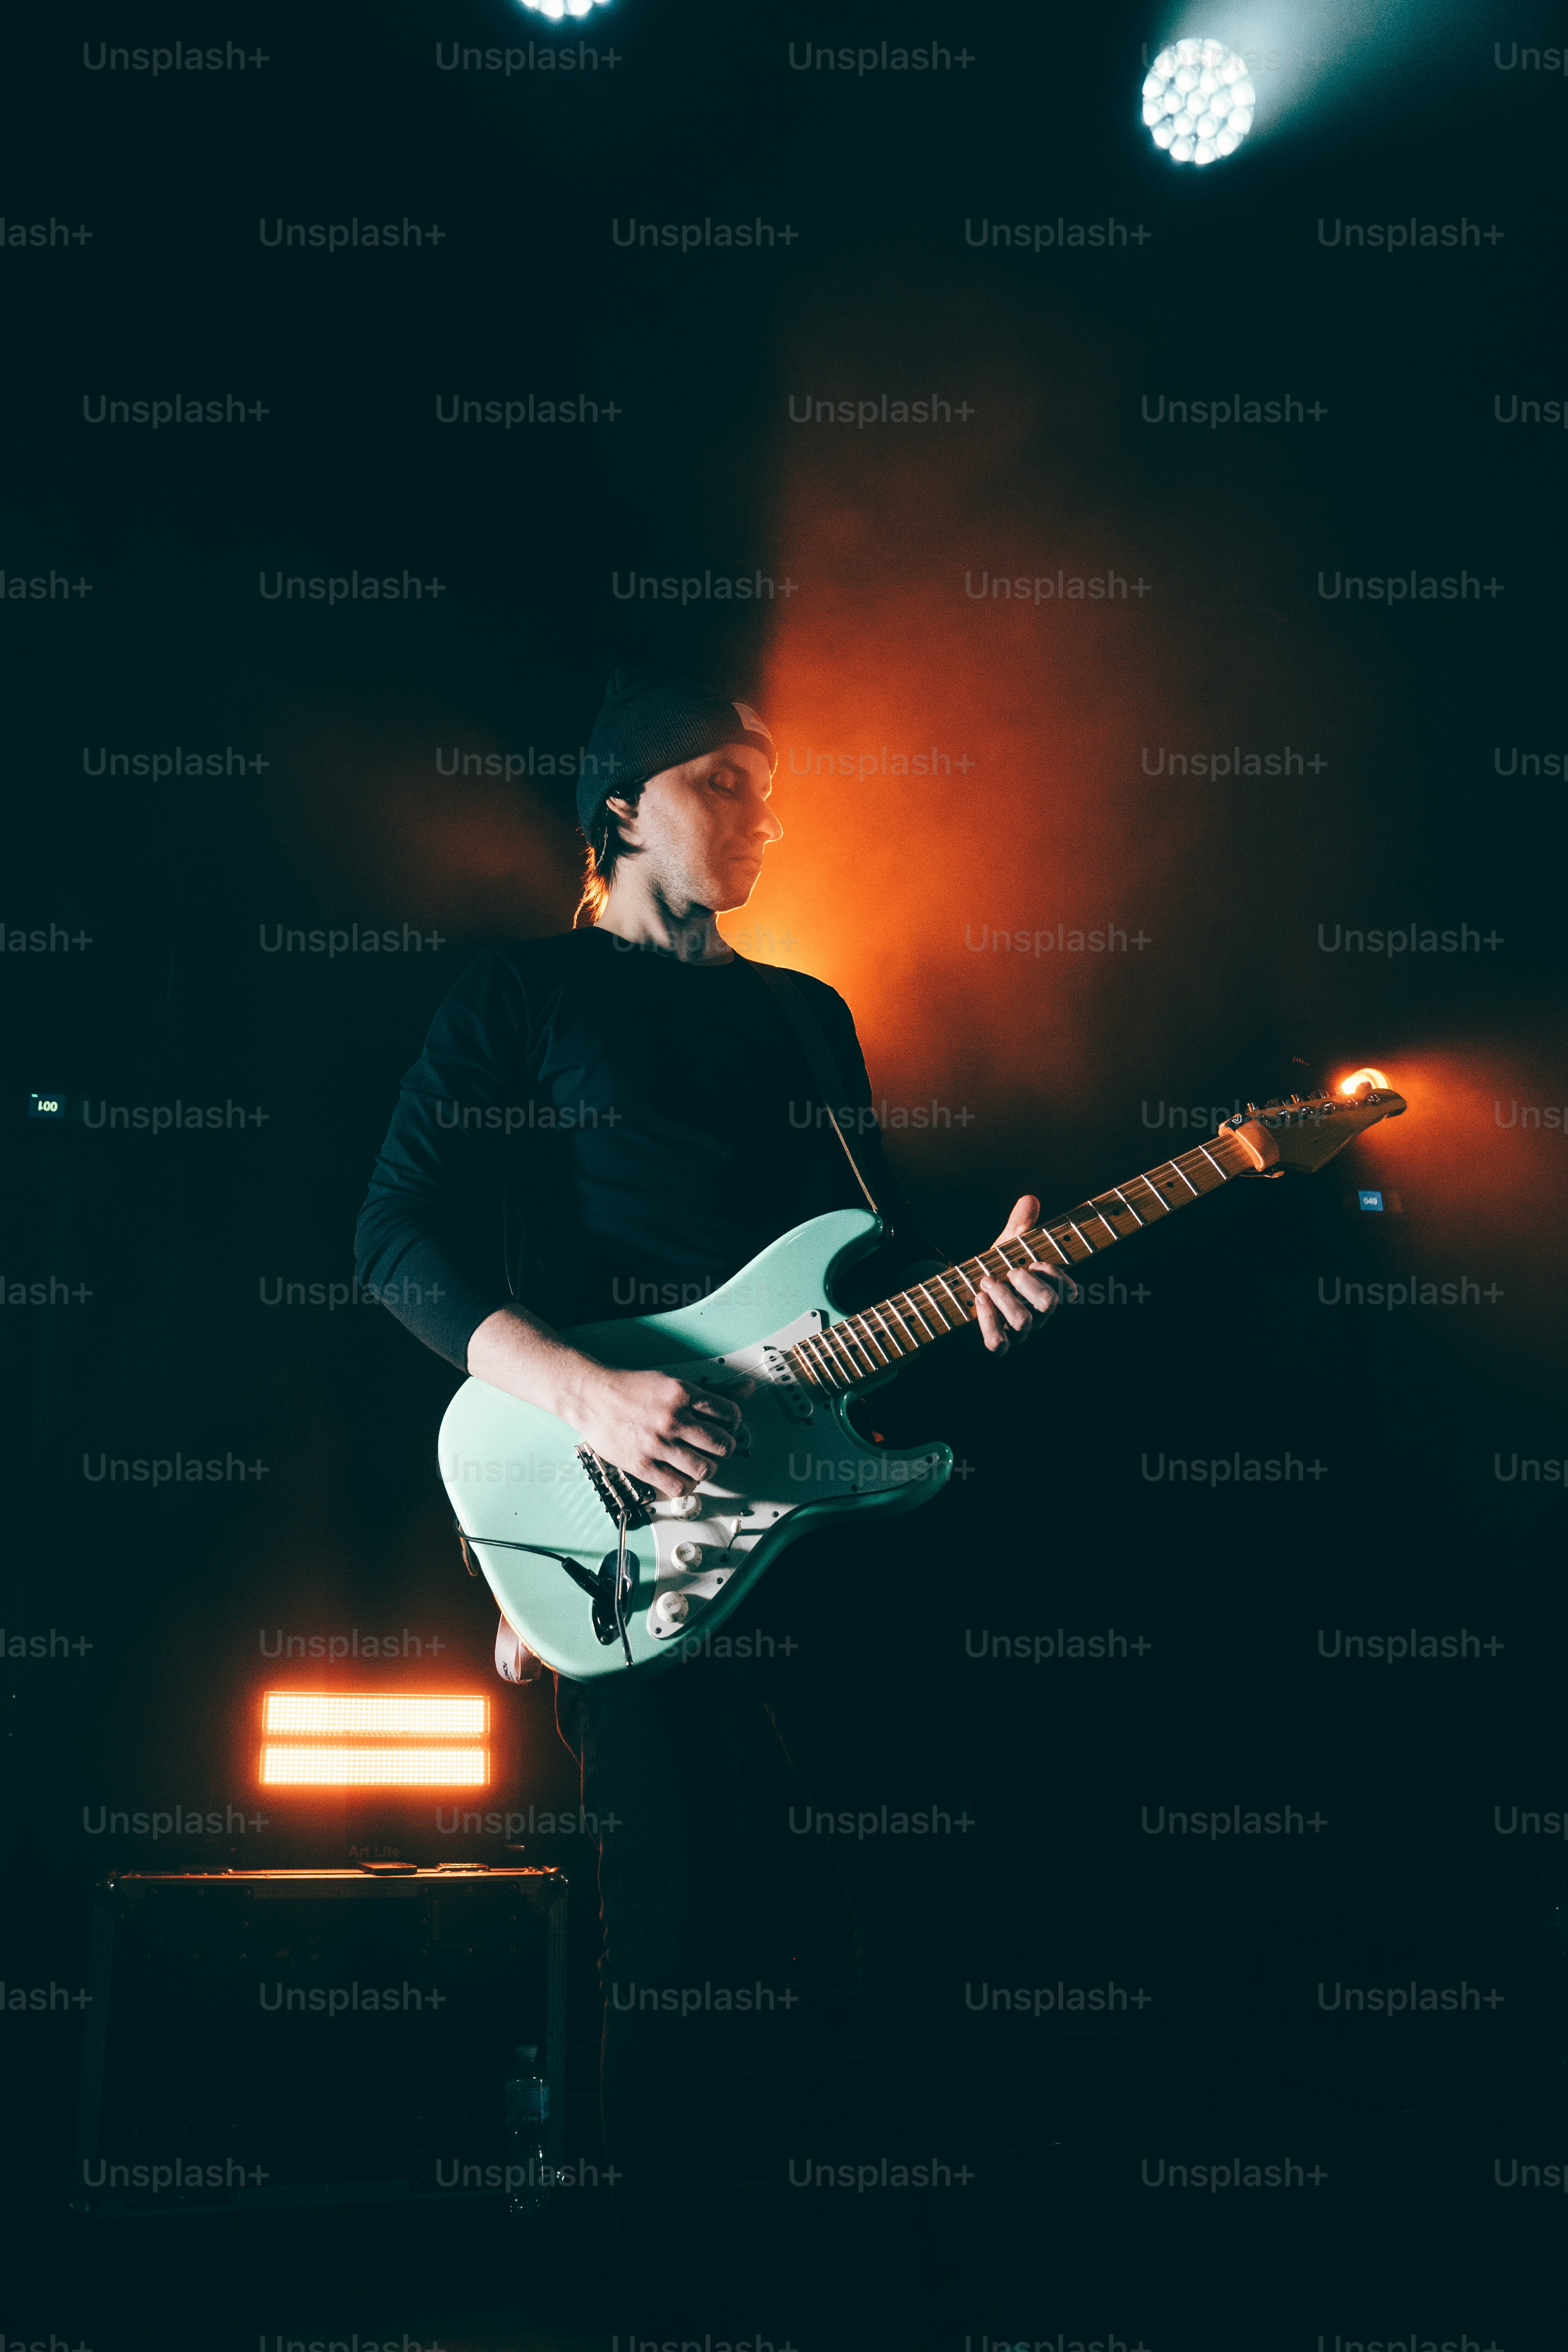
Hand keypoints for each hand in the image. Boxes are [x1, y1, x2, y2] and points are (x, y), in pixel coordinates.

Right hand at [571, 1366, 755, 1498]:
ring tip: (700, 1461)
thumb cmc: (631, 1389)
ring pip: (705, 1469)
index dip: (734, 1423)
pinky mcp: (643, 1465)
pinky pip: (679, 1487)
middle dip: (725, 1447)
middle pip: (723, 1444)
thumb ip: (712, 1391)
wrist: (591, 1397)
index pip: (730, 1414)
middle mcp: (673, 1419)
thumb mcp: (673, 1382)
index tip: (726, 1426)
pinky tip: (683, 1476)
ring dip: (708, 1468)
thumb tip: (748, 1389)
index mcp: (682, 1393)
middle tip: (716, 1447)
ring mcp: (658, 1444)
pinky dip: (688, 1485)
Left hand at [974, 1194, 1078, 1353]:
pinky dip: (989, 1319)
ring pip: (1023, 1321)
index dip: (1055, 1274)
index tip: (1035, 1261)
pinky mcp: (996, 1343)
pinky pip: (999, 1342)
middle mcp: (1037, 1315)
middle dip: (1027, 1282)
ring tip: (986, 1281)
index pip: (1067, 1290)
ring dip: (1003, 1296)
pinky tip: (979, 1300)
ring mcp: (1018, 1332)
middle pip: (1048, 1304)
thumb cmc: (992, 1271)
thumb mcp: (1005, 1247)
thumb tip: (1030, 1199)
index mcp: (1045, 1292)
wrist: (961, 1297)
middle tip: (1008, 1271)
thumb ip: (1019, 1226)